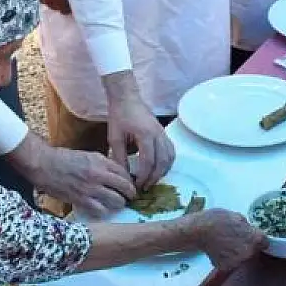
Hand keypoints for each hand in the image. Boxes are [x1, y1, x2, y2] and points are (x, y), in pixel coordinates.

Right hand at [9, 134, 136, 216]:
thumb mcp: (88, 155)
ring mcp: (90, 188)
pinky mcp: (81, 200)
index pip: (124, 173)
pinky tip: (103, 210)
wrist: (44, 164)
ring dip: (119, 204)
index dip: (130, 181)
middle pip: (124, 187)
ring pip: (116, 201)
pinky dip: (104, 212)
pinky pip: (100, 211)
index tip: (131, 185)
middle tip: (130, 197)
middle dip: (130, 194)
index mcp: (100, 161)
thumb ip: (103, 164)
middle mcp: (98, 175)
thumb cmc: (64, 158)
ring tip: (118, 205)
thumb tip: (116, 174)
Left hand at [103, 72, 174, 188]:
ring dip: (163, 171)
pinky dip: (167, 162)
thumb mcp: (114, 138)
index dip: (143, 176)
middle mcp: (158, 134)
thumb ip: (119, 158)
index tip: (136, 185)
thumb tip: (123, 176)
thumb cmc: (119, 116)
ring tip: (152, 179)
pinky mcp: (164, 133)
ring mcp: (163, 133)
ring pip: (170, 157)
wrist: (127, 98)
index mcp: (145, 135)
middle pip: (162, 162)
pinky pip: (171, 150)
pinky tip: (159, 168)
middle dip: (154, 177)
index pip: (148, 162)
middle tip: (144, 187)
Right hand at [185, 209, 267, 268]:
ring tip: (226, 242)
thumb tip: (249, 230)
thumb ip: (247, 226)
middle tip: (236, 237)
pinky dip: (227, 257)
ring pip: (242, 257)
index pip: (265, 242)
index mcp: (253, 238)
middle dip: (248, 245)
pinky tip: (219, 248)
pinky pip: (231, 262)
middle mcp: (248, 252)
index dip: (259, 238)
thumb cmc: (216, 219)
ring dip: (238, 252)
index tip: (252, 236)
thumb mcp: (236, 215)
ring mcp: (237, 261)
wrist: (197, 230)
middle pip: (254, 251)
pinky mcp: (226, 267)